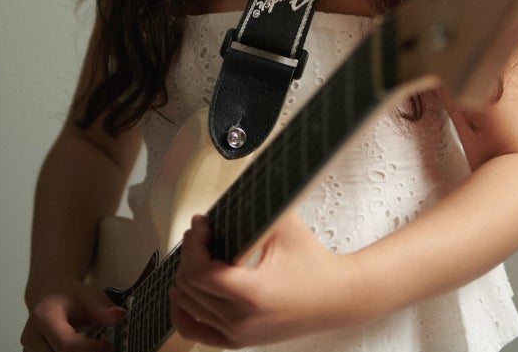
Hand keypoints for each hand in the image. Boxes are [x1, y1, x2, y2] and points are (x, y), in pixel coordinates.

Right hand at [21, 282, 124, 351]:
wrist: (47, 292)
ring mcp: (28, 349)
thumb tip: (120, 316)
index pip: (66, 343)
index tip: (110, 347)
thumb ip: (102, 306)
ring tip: (96, 349)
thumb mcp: (87, 293)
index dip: (89, 349)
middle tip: (106, 351)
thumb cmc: (69, 294)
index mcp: (44, 317)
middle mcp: (31, 337)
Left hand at [170, 212, 361, 347]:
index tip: (202, 223)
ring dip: (186, 277)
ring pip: (188, 307)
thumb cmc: (314, 262)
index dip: (195, 244)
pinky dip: (183, 313)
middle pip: (190, 288)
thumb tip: (236, 181)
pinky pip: (196, 332)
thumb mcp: (285, 226)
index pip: (201, 272)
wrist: (336, 297)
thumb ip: (256, 206)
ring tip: (197, 253)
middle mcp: (241, 320)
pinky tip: (181, 294)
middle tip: (199, 232)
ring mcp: (238, 334)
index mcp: (252, 294)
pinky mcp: (239, 340)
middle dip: (189, 254)